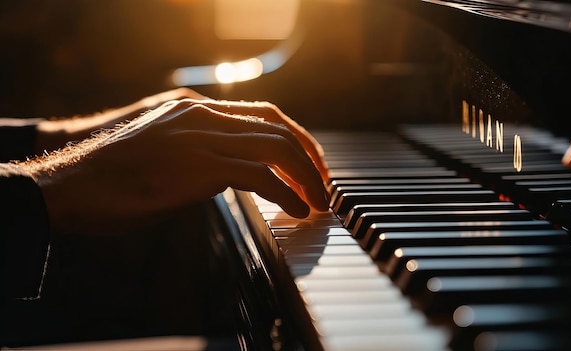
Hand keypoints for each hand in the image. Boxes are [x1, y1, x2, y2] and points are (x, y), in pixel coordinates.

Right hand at [26, 98, 329, 234]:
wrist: (74, 184)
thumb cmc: (114, 176)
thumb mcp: (163, 150)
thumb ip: (200, 150)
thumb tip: (233, 170)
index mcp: (196, 109)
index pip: (264, 113)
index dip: (295, 136)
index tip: (309, 161)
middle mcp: (203, 116)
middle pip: (278, 126)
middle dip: (309, 155)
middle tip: (322, 183)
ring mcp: (202, 138)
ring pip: (276, 147)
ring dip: (305, 175)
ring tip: (317, 199)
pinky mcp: (199, 166)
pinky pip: (260, 176)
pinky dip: (285, 194)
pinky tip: (295, 210)